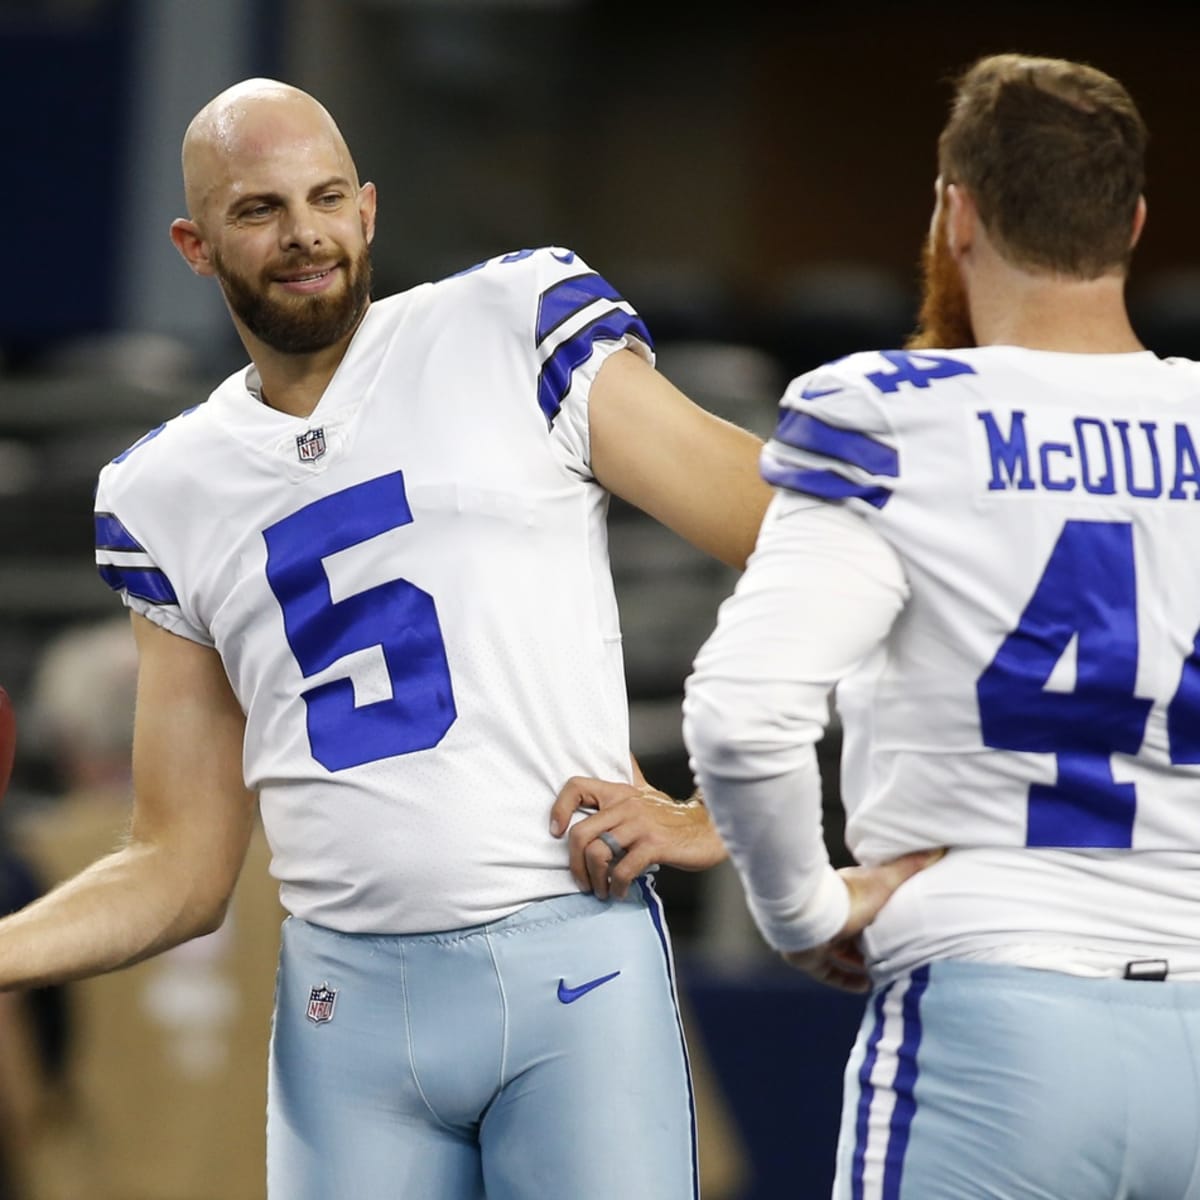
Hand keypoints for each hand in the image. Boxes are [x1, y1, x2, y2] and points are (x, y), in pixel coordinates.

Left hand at [550, 776, 727, 899]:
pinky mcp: (654, 846)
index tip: (556, 832)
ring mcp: (640, 825)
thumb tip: (623, 754)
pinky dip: (616, 886)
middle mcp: (627, 805)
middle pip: (580, 833)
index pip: (576, 787)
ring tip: (601, 890)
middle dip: (574, 863)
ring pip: (597, 853)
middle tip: (582, 880)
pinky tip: (619, 891)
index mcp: (620, 792)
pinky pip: (622, 869)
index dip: (559, 809)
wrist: (709, 831)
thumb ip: (632, 777)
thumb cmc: (673, 817)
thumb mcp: (647, 793)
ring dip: (594, 879)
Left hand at [781, 849, 945, 992]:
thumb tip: (937, 850)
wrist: (813, 917)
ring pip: (842, 952)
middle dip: (873, 941)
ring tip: (885, 972)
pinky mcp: (812, 958)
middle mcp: (835, 917)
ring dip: (860, 961)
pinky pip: (830, 972)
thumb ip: (909, 868)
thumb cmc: (850, 898)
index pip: (869, 904)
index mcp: (851, 896)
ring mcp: (822, 938)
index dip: (883, 913)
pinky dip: (846, 980)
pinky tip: (865, 986)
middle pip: (856, 930)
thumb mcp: (886, 882)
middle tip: (898, 953)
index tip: (901, 922)